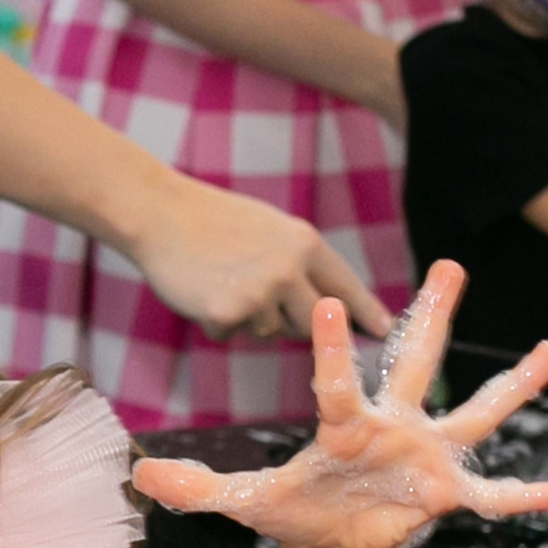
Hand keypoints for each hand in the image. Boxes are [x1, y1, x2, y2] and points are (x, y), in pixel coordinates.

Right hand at [127, 175, 393, 340]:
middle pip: (311, 323)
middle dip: (290, 322)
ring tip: (221, 281)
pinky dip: (215, 321)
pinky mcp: (229, 314)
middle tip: (256, 295)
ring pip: (268, 332)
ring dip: (247, 319)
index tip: (387, 331)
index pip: (346, 287)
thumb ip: (299, 264)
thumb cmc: (214, 221)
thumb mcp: (270, 231)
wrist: (160, 214)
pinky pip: (231, 334)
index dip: (367, 312)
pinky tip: (200, 291)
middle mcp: (289, 269)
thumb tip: (322, 305)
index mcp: (305, 244)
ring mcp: (260, 293)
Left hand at [131, 261, 547, 547]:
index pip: (336, 380)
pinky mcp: (449, 493)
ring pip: (476, 412)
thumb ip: (198, 490)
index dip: (331, 346)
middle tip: (453, 264)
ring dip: (515, 386)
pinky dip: (527, 495)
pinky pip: (495, 495)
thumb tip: (140, 479)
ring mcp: (427, 455)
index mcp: (344, 424)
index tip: (329, 299)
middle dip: (433, 316)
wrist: (333, 543)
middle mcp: (393, 425)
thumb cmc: (295, 510)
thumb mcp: (246, 503)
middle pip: (416, 361)